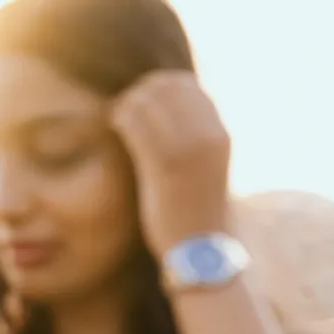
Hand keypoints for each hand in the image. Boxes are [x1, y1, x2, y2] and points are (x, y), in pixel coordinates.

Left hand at [109, 72, 231, 259]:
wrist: (201, 249)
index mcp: (219, 133)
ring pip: (149, 101)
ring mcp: (187, 148)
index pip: (188, 85)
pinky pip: (135, 124)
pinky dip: (121, 117)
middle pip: (167, 86)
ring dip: (128, 103)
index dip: (161, 84)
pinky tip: (114, 124)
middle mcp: (207, 135)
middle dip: (141, 90)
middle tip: (125, 104)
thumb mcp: (205, 165)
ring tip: (118, 115)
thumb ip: (194, 136)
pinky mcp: (164, 165)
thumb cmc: (197, 209)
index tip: (144, 95)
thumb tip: (168, 111)